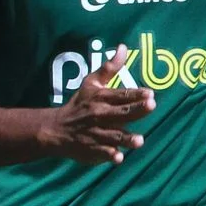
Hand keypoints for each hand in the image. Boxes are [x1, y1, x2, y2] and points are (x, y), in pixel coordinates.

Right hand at [41, 49, 153, 164]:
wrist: (54, 129)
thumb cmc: (79, 105)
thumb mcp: (91, 84)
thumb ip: (109, 68)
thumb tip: (123, 47)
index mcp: (101, 98)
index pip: (121, 95)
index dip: (136, 94)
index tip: (150, 93)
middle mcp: (99, 115)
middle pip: (121, 112)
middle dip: (136, 110)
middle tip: (151, 105)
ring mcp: (95, 133)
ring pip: (113, 136)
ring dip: (126, 138)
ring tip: (139, 141)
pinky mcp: (91, 149)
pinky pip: (101, 153)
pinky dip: (108, 155)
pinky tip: (118, 157)